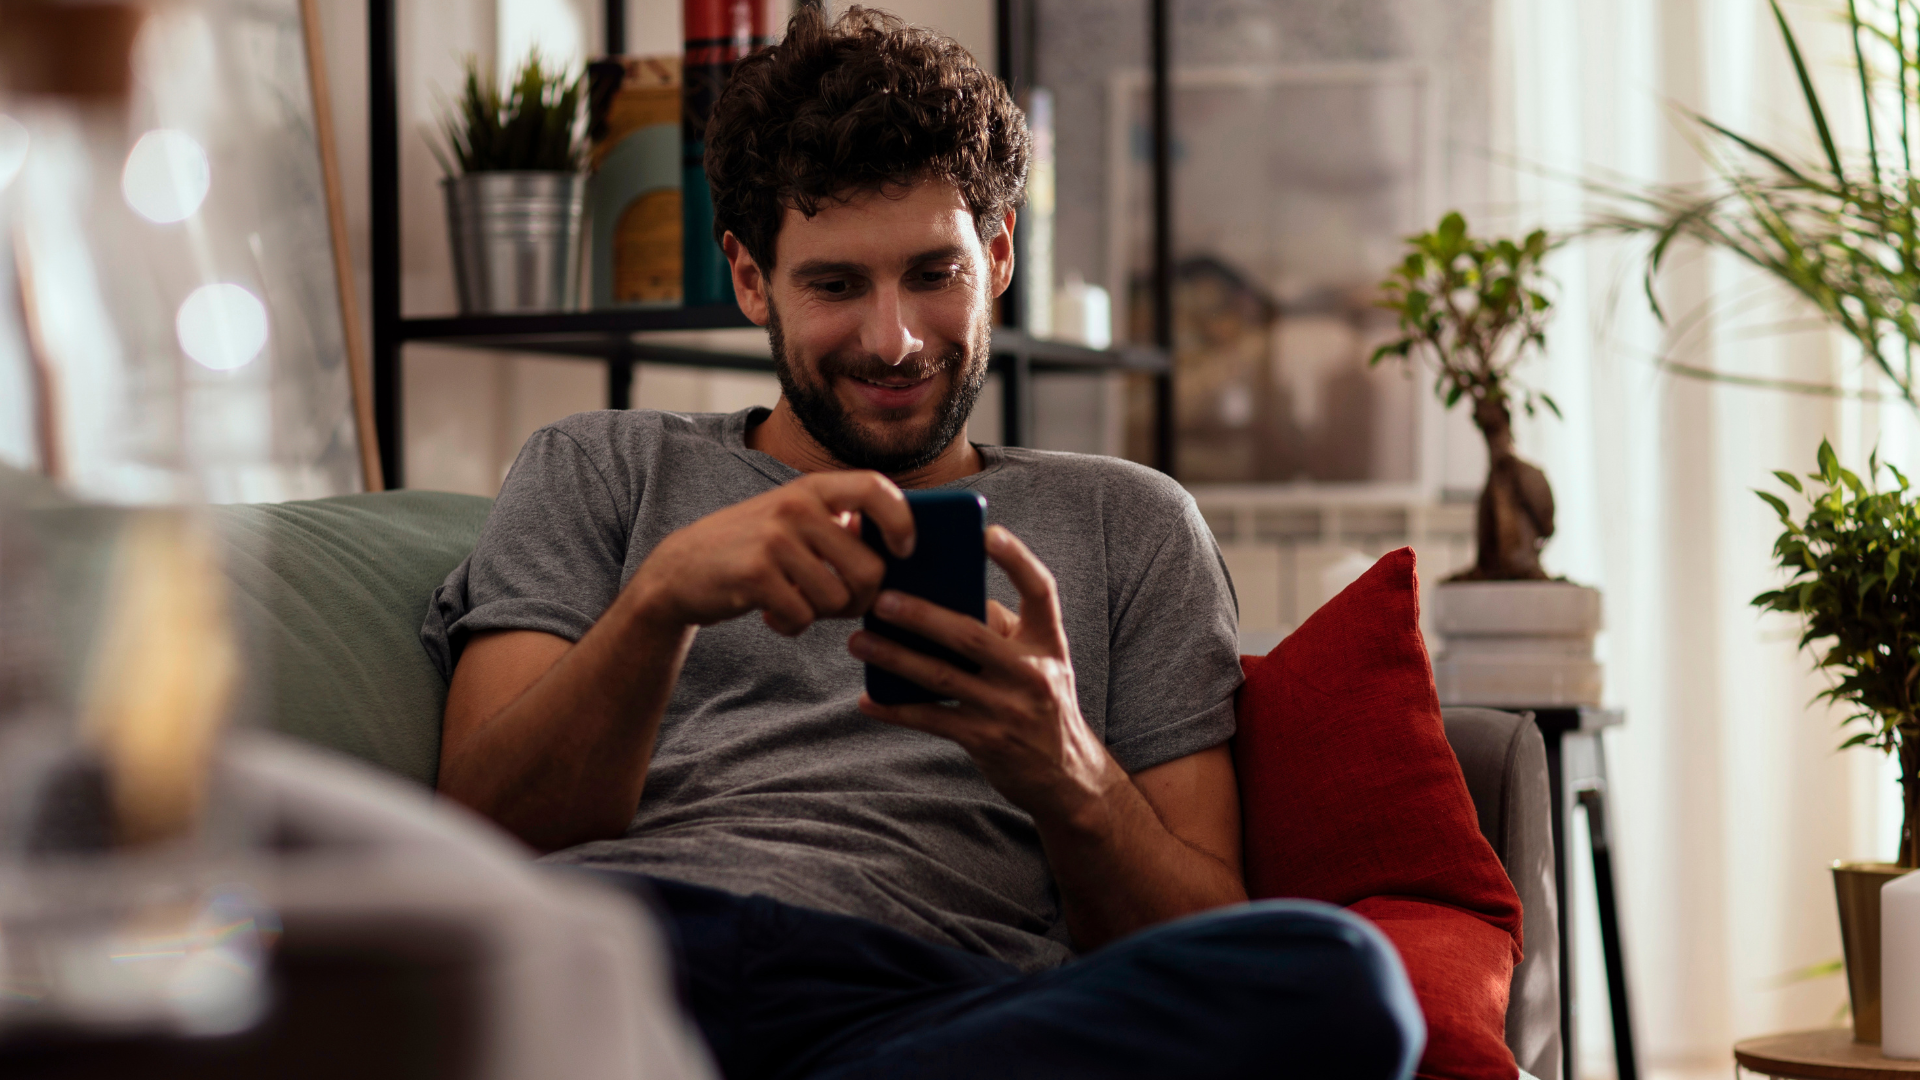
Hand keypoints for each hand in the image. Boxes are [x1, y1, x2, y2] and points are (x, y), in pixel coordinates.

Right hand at [629, 471, 914, 635]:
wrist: (680, 569)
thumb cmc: (753, 549)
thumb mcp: (794, 520)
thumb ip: (840, 524)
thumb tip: (895, 548)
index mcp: (812, 488)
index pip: (876, 488)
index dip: (901, 521)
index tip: (903, 552)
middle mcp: (796, 506)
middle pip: (869, 569)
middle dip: (859, 599)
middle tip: (834, 602)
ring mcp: (775, 538)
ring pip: (838, 599)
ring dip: (821, 614)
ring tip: (794, 602)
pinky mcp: (756, 574)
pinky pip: (803, 616)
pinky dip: (792, 626)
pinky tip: (771, 614)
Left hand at [848, 526, 1122, 824]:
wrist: (1066, 777)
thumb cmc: (1040, 704)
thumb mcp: (1039, 663)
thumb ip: (1001, 630)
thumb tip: (940, 598)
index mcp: (1049, 643)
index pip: (1041, 590)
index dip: (1016, 559)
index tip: (987, 532)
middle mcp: (1033, 673)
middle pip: (971, 634)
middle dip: (922, 615)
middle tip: (881, 598)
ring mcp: (1009, 709)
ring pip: (941, 677)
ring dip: (894, 658)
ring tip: (858, 641)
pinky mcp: (987, 741)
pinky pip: (932, 719)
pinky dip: (896, 709)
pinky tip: (867, 700)